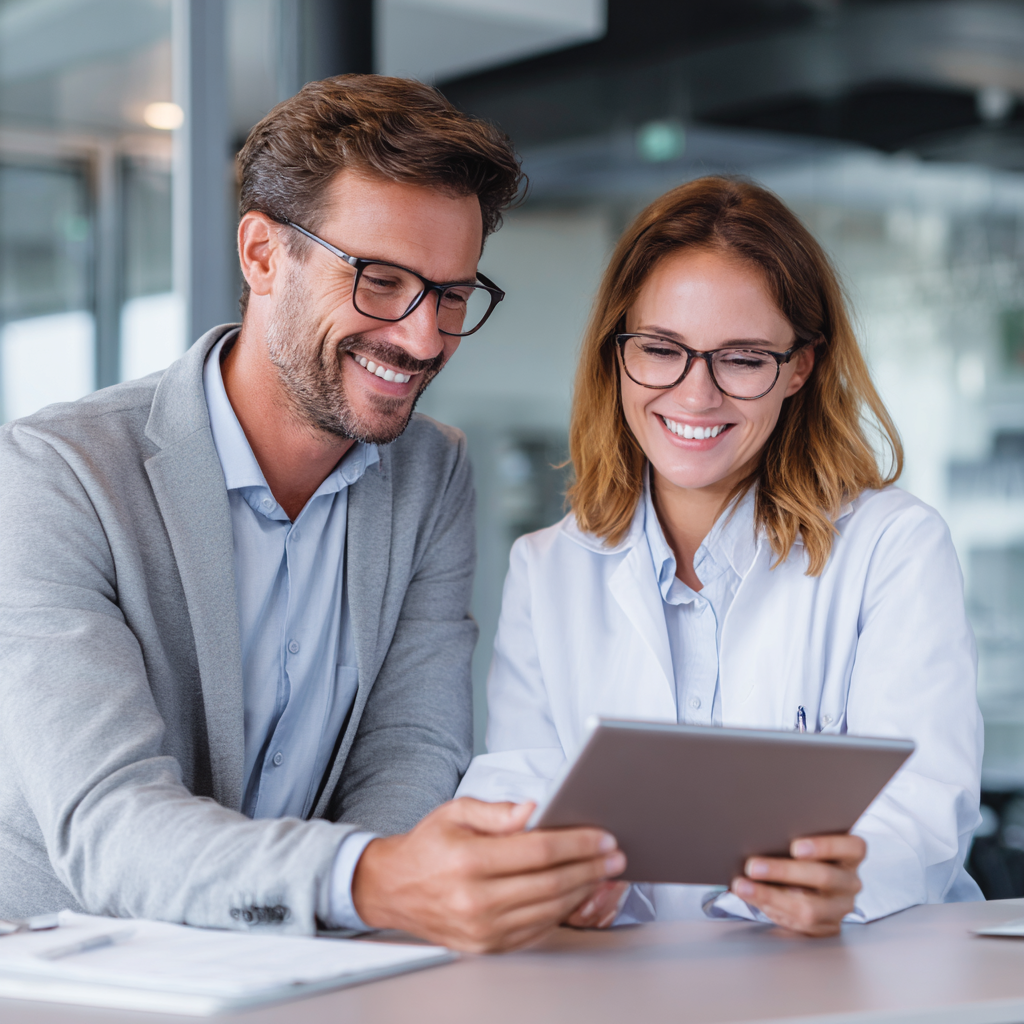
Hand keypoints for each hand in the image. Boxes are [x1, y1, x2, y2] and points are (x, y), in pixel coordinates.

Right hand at [351, 798, 626, 952]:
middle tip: (615, 855)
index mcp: (469, 861)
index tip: (603, 837)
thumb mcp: (456, 812)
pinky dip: (563, 911)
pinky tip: (577, 893)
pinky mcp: (487, 946)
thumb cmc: (428, 845)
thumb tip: (533, 810)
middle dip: (590, 867)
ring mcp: (483, 929)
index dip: (577, 843)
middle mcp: (476, 900)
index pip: (538, 851)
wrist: (393, 888)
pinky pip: (537, 929)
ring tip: (603, 872)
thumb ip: (496, 811)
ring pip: (549, 909)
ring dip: (584, 890)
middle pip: (551, 883)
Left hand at [730, 834, 864, 936]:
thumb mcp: (805, 845)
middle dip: (785, 872)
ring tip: (743, 885)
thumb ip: (791, 839)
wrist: (809, 889)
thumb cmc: (804, 857)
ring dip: (770, 895)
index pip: (852, 847)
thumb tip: (756, 832)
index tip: (795, 847)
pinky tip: (749, 895)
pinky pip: (798, 923)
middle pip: (824, 877)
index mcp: (850, 854)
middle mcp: (850, 882)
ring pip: (810, 907)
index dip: (825, 846)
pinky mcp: (826, 927)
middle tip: (753, 866)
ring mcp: (840, 908)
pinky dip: (769, 907)